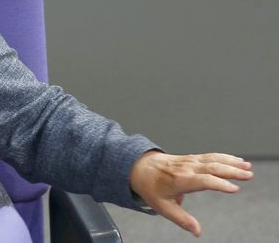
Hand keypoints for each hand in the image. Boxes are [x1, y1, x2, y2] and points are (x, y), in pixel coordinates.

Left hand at [129, 150, 252, 237]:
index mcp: (180, 179)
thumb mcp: (162, 207)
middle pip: (212, 167)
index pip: (203, 180)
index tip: (234, 188)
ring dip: (231, 162)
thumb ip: (181, 219)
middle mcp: (186, 167)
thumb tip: (197, 232)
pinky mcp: (191, 158)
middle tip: (248, 175)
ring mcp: (189, 161)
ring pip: (213, 159)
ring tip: (247, 166)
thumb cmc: (151, 187)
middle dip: (231, 170)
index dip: (219, 184)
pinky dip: (224, 157)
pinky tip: (236, 160)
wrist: (139, 167)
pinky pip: (210, 156)